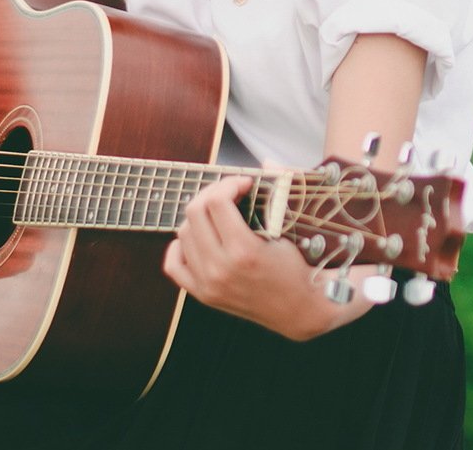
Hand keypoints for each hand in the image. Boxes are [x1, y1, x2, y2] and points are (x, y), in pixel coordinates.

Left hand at [164, 175, 374, 340]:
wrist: (298, 309)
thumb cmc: (297, 267)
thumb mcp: (288, 231)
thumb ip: (276, 193)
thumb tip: (268, 162)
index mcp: (243, 251)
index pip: (217, 202)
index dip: (229, 183)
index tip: (244, 183)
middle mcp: (220, 268)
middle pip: (194, 213)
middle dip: (212, 194)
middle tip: (230, 193)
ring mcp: (207, 284)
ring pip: (183, 233)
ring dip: (199, 216)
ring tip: (219, 214)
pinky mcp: (202, 294)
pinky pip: (174, 264)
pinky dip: (181, 245)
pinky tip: (198, 237)